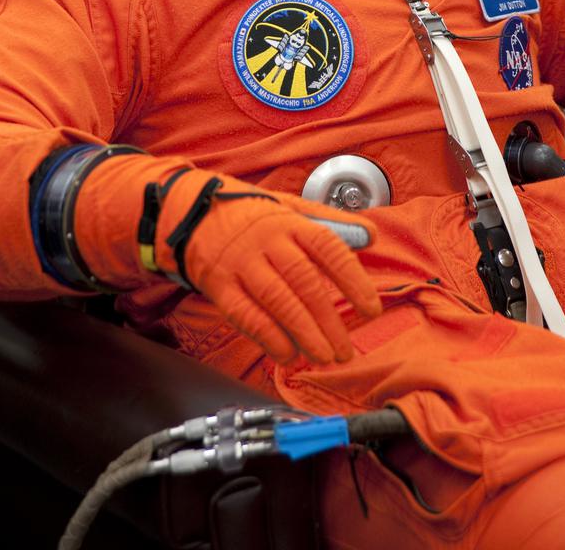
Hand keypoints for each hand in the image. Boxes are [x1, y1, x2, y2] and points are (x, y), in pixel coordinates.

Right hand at [156, 172, 380, 363]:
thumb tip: (372, 235)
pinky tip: (287, 354)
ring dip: (304, 333)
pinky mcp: (220, 284)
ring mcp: (242, 263)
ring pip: (277, 300)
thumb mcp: (292, 207)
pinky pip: (246, 315)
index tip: (372, 309)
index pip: (328, 248)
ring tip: (324, 356)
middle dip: (328, 320)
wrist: (193, 212)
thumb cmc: (253, 215)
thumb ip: (333, 223)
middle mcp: (267, 241)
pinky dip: (268, 338)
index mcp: (291, 221)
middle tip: (346, 349)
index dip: (353, 280)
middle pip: (304, 281)